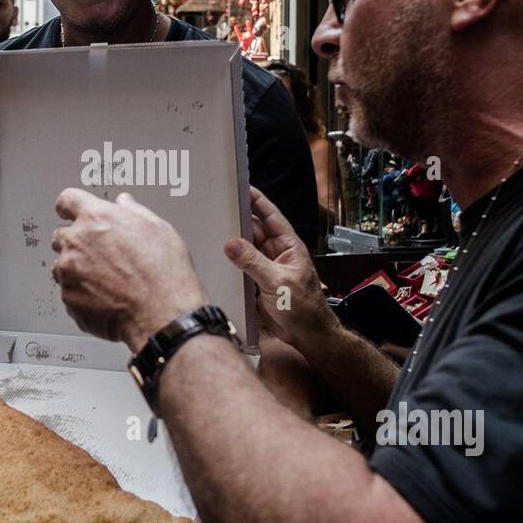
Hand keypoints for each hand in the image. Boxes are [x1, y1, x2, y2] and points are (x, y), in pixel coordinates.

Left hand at [52, 189, 206, 348]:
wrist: (161, 313)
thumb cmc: (163, 273)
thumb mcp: (158, 228)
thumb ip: (133, 211)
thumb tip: (124, 203)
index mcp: (96, 218)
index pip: (67, 200)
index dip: (71, 206)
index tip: (71, 211)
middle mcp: (76, 242)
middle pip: (61, 234)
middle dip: (77, 241)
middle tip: (100, 253)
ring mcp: (69, 272)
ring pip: (62, 265)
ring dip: (76, 269)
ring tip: (106, 279)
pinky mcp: (69, 298)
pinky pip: (69, 291)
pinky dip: (82, 293)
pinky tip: (105, 296)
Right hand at [224, 186, 333, 353]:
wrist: (308, 336)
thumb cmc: (305, 308)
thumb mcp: (278, 282)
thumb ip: (254, 263)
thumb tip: (231, 244)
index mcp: (289, 247)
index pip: (271, 217)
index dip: (257, 201)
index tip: (242, 187)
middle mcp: (277, 254)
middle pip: (255, 231)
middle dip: (239, 220)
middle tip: (219, 209)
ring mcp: (267, 269)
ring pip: (246, 250)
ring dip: (233, 244)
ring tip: (213, 231)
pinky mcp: (258, 283)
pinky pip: (242, 268)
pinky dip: (231, 264)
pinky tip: (218, 259)